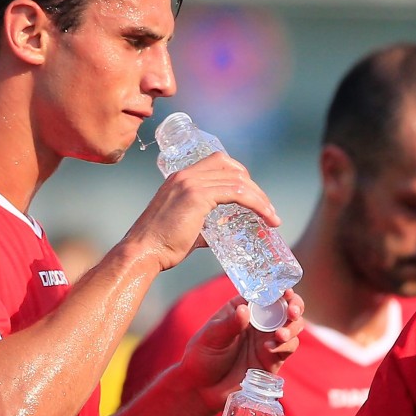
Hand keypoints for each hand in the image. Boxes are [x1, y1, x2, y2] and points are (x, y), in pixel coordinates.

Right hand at [126, 152, 282, 271]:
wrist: (143, 252)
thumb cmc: (161, 246)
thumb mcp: (188, 228)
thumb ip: (205, 226)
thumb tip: (222, 234)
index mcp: (181, 178)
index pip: (219, 162)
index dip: (241, 176)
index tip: (254, 197)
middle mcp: (186, 175)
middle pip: (232, 167)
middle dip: (254, 186)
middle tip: (267, 208)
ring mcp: (191, 183)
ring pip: (238, 180)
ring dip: (260, 197)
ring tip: (272, 216)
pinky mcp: (197, 196)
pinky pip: (236, 193)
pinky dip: (256, 203)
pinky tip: (266, 216)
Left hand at [178, 289, 304, 412]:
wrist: (203, 389)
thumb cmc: (202, 357)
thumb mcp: (211, 337)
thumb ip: (229, 324)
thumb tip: (245, 310)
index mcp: (243, 308)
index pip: (264, 292)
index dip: (277, 289)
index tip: (284, 290)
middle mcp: (259, 321)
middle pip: (285, 306)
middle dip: (294, 305)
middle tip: (292, 311)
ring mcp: (268, 339)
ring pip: (293, 326)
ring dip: (293, 327)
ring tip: (281, 334)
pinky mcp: (274, 358)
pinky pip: (288, 347)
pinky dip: (285, 345)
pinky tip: (269, 348)